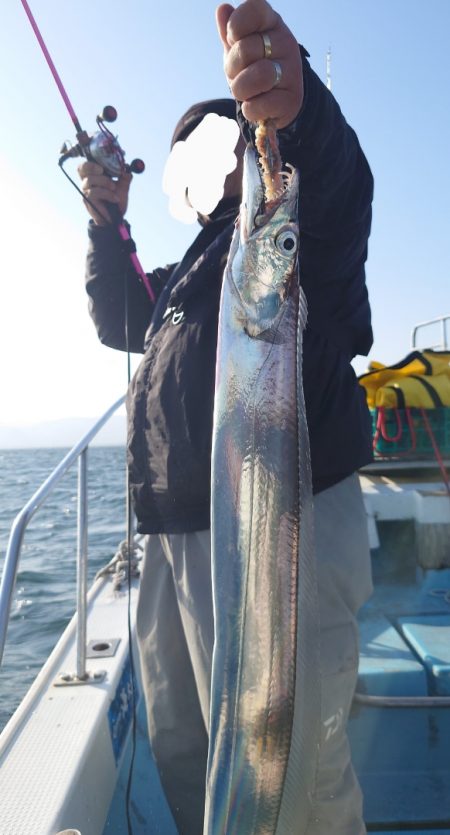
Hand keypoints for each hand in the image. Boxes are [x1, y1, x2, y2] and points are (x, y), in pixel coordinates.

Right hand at [77, 161, 131, 224]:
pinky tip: (115, 199)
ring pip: (90, 180)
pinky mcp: (88, 200)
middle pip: (82, 168)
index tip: (103, 156)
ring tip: (114, 188)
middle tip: (103, 169)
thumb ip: (124, 177)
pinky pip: (95, 192)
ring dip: (104, 182)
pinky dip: (107, 194)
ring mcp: (86, 192)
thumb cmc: (116, 202)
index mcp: (94, 176)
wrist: (116, 219)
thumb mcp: (123, 187)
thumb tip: (127, 167)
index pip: (85, 164)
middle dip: (92, 166)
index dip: (90, 158)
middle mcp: (87, 183)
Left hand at [216, 0, 302, 128]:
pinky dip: (250, 110)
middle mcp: (286, 43)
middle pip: (246, 49)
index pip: (254, 9)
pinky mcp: (292, 100)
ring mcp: (292, 71)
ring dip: (241, 89)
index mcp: (271, 23)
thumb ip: (229, 31)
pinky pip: (260, 105)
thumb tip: (222, 9)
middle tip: (239, 74)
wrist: (275, 103)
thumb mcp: (238, 48)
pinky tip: (256, 105)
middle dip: (232, 68)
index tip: (233, 39)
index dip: (235, 25)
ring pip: (259, 75)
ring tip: (246, 92)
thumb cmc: (252, 69)